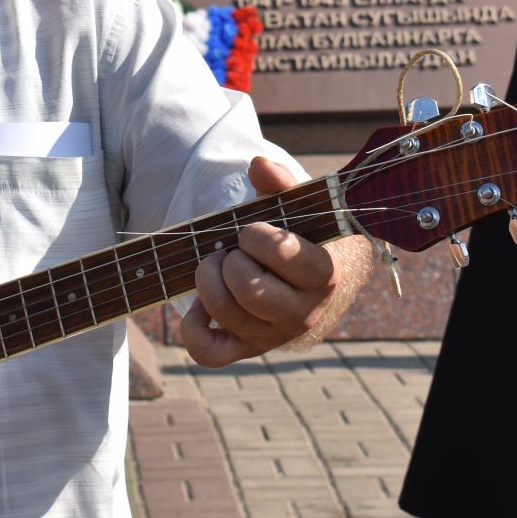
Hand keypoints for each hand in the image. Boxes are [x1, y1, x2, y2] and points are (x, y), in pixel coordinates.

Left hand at [180, 158, 370, 366]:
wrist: (322, 284)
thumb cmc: (305, 238)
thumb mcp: (301, 208)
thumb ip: (282, 184)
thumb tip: (258, 165)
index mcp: (323, 275)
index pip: (284, 256)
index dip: (259, 237)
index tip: (254, 230)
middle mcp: (303, 312)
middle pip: (249, 289)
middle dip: (229, 259)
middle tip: (232, 249)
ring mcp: (274, 335)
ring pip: (226, 314)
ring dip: (207, 281)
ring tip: (216, 265)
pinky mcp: (248, 348)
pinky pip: (210, 353)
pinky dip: (193, 329)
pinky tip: (199, 306)